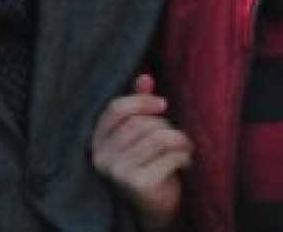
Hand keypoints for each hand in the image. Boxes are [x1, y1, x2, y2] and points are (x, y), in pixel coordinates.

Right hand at [91, 74, 192, 231]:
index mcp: (97, 140)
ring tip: (185, 146)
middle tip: (175, 135)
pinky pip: (169, 156)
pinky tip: (185, 162)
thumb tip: (145, 77)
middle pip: (140, 123)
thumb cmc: (147, 161)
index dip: (141, 101)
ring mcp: (118, 173)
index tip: (163, 104)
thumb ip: (138, 104)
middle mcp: (102, 157)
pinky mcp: (138, 185)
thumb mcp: (140, 131)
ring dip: (179, 139)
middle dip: (164, 125)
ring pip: (157, 138)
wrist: (154, 204)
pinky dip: (184, 156)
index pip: (115, 109)